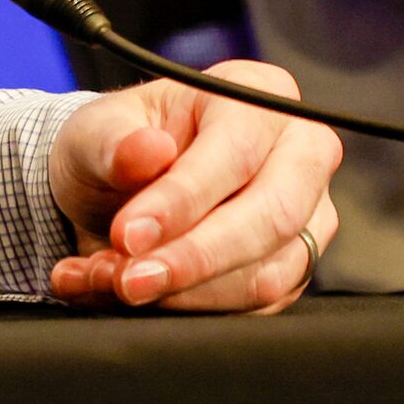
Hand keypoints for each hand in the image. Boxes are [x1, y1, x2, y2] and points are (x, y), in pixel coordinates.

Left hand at [45, 59, 340, 313]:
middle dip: (194, 258)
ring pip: (266, 274)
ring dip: (183, 292)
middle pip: (273, 216)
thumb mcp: (96, 131)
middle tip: (129, 280)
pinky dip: (186, 310)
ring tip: (114, 281)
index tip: (128, 234)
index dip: (183, 198)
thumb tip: (148, 151)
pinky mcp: (293, 269)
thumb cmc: (117, 145)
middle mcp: (299, 150)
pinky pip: (253, 308)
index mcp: (256, 94)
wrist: (116, 191)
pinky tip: (127, 294)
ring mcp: (308, 214)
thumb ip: (114, 142)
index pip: (237, 150)